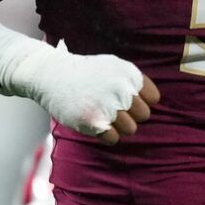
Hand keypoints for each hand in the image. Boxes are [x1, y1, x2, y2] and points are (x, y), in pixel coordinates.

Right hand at [16, 42, 159, 142]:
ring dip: (118, 126)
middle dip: (130, 115)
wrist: (50, 74)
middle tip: (110, 108)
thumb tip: (153, 102)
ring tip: (101, 114)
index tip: (124, 99)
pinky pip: (113, 139)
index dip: (140, 101)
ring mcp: (107, 105)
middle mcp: (121, 88)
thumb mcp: (113, 66)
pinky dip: (105, 135)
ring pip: (131, 129)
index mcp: (129, 74)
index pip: (153, 98)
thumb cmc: (85, 73)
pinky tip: (93, 122)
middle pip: (144, 115)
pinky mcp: (93, 121)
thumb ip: (133, 82)